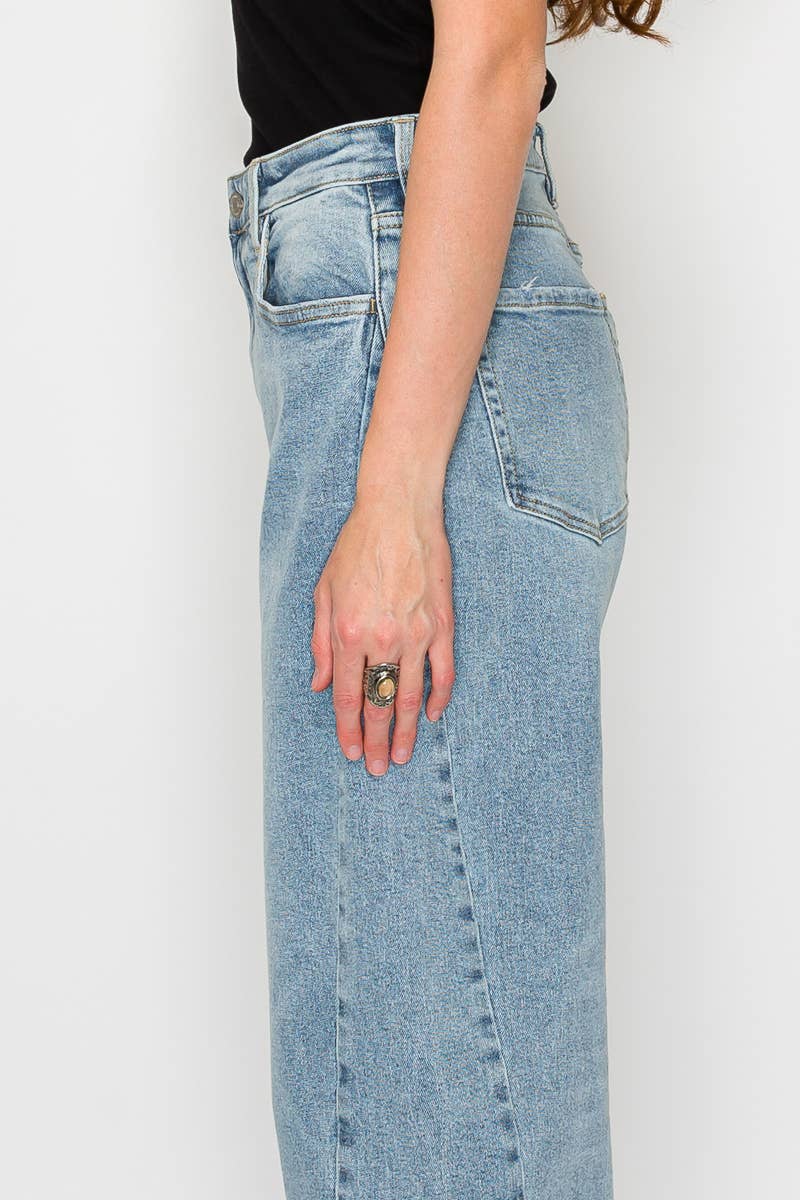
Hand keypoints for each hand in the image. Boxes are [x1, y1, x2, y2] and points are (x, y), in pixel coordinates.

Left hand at [310, 491, 455, 774]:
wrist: (397, 513)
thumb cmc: (357, 546)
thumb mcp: (323, 592)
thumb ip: (321, 643)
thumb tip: (320, 683)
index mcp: (349, 633)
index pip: (347, 696)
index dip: (347, 729)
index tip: (350, 752)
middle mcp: (382, 639)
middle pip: (378, 704)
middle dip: (376, 741)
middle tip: (378, 769)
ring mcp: (416, 634)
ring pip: (411, 695)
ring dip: (407, 730)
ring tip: (403, 755)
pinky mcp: (441, 624)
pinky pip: (443, 671)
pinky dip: (439, 696)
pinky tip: (433, 714)